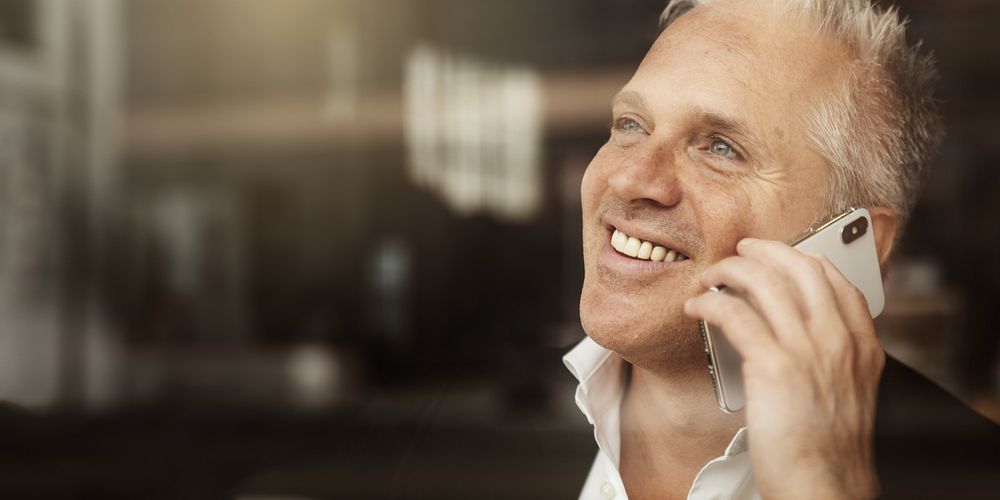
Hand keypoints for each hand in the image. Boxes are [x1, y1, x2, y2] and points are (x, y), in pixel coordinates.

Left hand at [684, 238, 884, 498]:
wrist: (824, 487)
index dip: (805, 259)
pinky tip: (697, 307)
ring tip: (710, 277)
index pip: (837, 281)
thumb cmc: (826, 451)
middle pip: (800, 269)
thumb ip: (834, 360)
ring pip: (765, 281)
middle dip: (763, 252)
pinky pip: (735, 313)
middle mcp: (839, 341)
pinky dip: (710, 302)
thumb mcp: (848, 396)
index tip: (780, 255)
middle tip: (739, 251)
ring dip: (730, 270)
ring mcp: (808, 351)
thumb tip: (802, 338)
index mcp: (862, 348)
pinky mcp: (773, 366)